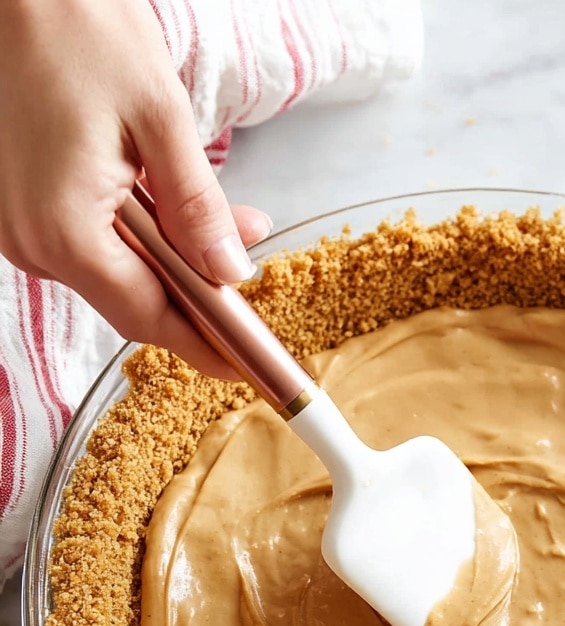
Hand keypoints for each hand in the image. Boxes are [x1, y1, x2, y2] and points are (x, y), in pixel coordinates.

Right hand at [0, 0, 271, 377]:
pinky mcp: (16, 204)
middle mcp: (29, 241)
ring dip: (173, 259)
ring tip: (229, 222)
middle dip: (200, 293)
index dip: (205, 345)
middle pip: (133, 299)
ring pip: (114, 270)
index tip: (246, 366)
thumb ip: (198, 207)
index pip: (150, 318)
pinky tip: (169, 203)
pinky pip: (88, 241)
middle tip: (254, 270)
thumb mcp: (160, 119)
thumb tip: (231, 273)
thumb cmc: (76, 28)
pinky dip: (137, 234)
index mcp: (64, 231)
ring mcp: (16, 225)